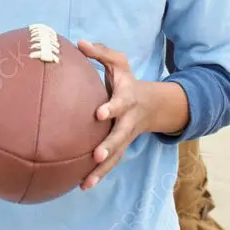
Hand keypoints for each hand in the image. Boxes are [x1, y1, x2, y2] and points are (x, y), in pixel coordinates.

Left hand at [77, 40, 187, 189]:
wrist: (151, 104)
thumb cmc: (127, 80)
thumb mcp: (119, 62)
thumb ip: (100, 52)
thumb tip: (78, 43)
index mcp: (127, 97)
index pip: (119, 103)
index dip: (111, 108)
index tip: (99, 114)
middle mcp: (127, 120)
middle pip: (120, 136)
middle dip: (110, 146)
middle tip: (97, 155)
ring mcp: (125, 137)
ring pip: (116, 156)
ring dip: (103, 169)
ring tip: (87, 182)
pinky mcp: (120, 148)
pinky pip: (111, 164)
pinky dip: (99, 176)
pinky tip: (83, 186)